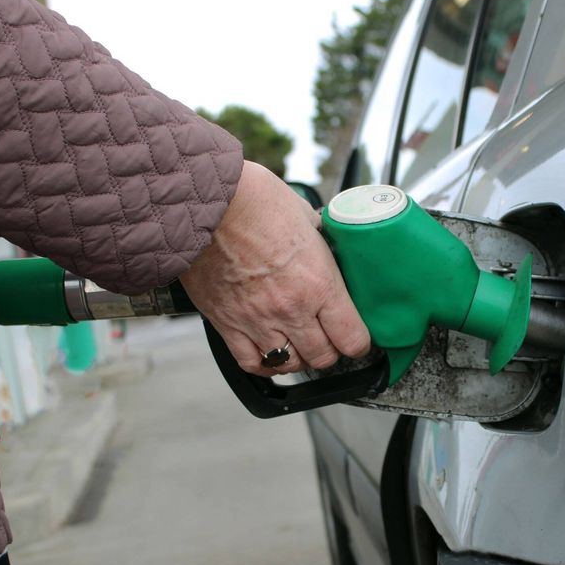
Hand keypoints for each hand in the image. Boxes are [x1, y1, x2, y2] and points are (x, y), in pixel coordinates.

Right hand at [180, 161, 371, 375]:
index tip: (357, 338)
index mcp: (318, 282)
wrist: (204, 203)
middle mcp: (291, 309)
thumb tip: (330, 245)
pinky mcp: (227, 323)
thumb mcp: (307, 216)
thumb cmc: (255, 200)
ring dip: (299, 358)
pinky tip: (271, 354)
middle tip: (330, 339)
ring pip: (290, 364)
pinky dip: (265, 363)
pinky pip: (251, 362)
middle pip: (323, 357)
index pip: (352, 338)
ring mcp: (257, 320)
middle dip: (331, 351)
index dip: (359, 343)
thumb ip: (321, 241)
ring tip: (300, 344)